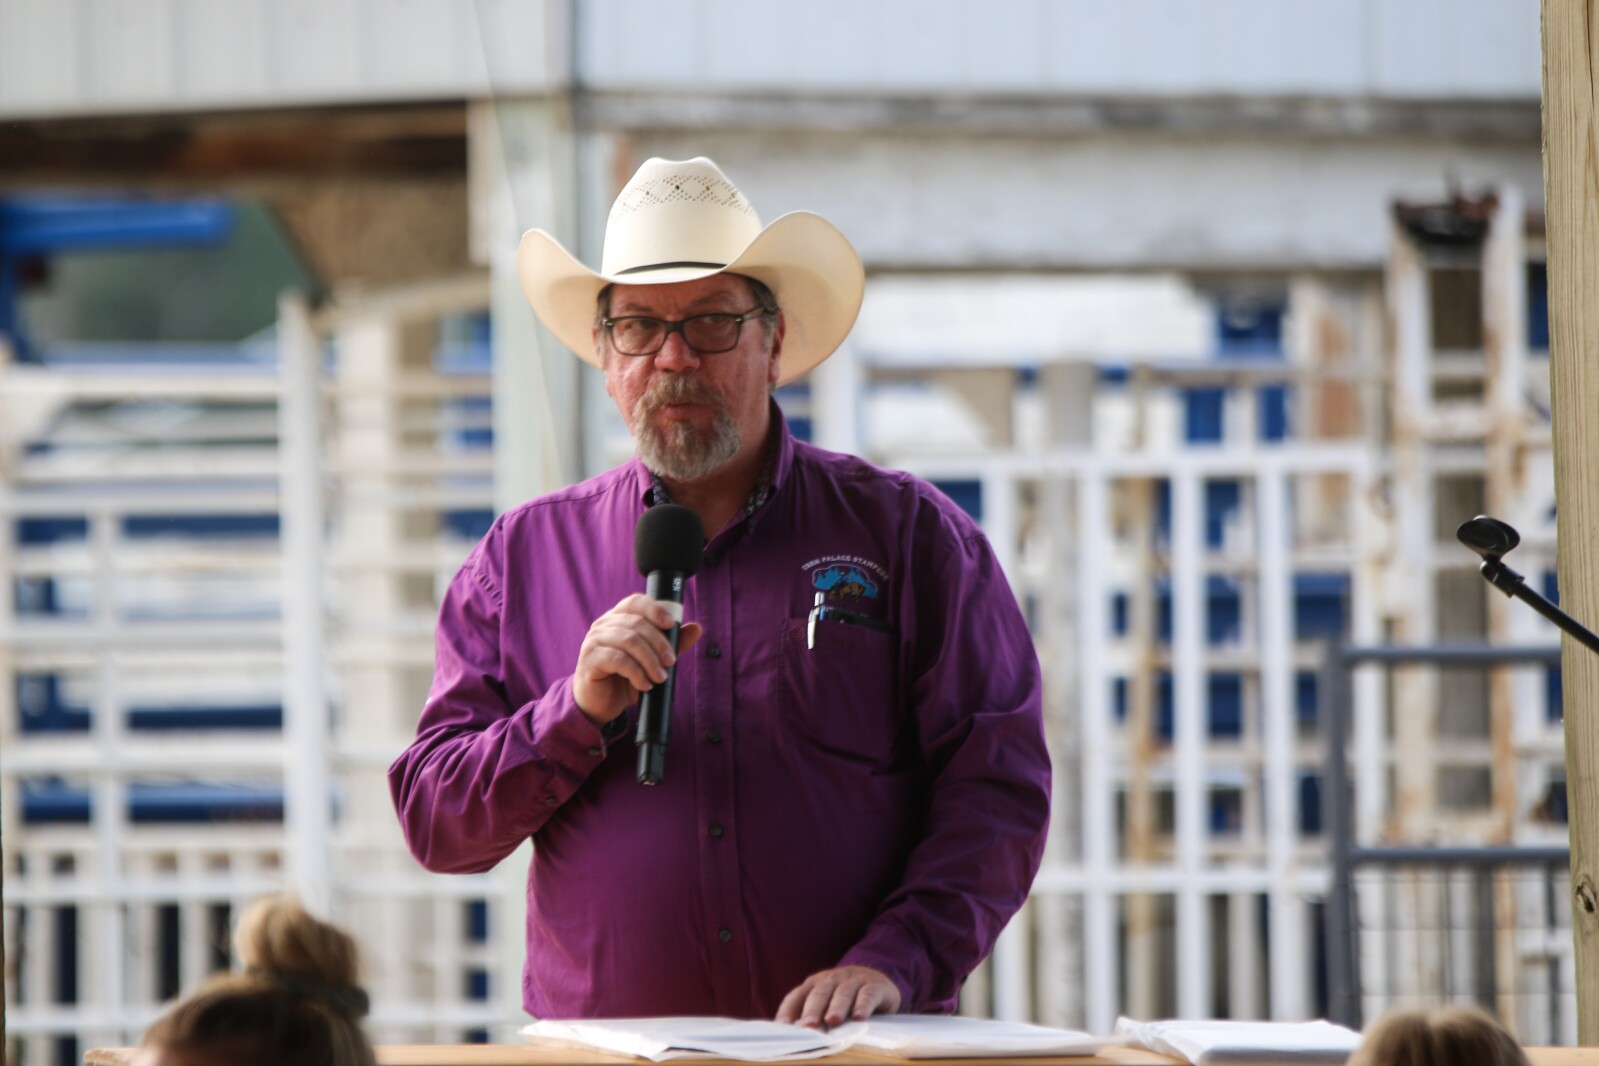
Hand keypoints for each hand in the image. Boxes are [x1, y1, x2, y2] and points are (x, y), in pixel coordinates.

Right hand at [572, 594, 702, 726]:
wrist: (601, 704)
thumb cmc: (625, 678)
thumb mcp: (653, 660)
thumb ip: (672, 643)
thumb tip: (696, 628)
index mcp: (617, 618)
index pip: (635, 602)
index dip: (654, 609)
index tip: (670, 624)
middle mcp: (603, 625)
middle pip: (636, 623)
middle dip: (659, 643)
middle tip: (671, 662)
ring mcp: (594, 641)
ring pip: (629, 641)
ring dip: (650, 660)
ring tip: (660, 677)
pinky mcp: (590, 660)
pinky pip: (617, 659)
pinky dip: (636, 673)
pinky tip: (644, 684)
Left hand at [776, 966, 900, 1028]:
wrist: (880, 984)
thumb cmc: (848, 1001)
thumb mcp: (829, 1006)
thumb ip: (815, 1019)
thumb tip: (797, 1041)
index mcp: (816, 985)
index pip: (798, 995)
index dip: (789, 1009)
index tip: (782, 1026)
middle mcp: (833, 979)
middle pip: (820, 992)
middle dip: (813, 1008)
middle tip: (808, 1025)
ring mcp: (855, 980)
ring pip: (843, 992)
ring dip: (837, 1006)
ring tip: (832, 1021)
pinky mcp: (875, 985)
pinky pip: (868, 994)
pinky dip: (863, 1004)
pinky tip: (859, 1017)